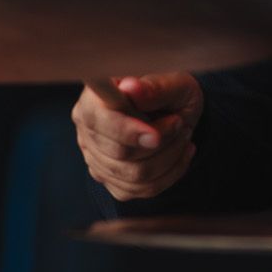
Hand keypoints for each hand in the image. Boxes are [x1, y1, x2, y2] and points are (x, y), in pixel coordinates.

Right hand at [72, 72, 202, 201]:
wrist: (177, 110)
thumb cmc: (172, 92)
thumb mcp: (174, 82)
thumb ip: (154, 87)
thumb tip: (131, 88)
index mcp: (94, 98)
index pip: (98, 121)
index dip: (126, 131)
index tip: (156, 136)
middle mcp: (88, 130)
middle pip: (118, 153)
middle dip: (160, 143)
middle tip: (179, 123)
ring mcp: (96, 158)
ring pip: (134, 176)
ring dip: (169, 157)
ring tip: (183, 135)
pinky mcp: (111, 179)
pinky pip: (142, 190)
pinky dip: (170, 173)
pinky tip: (181, 153)